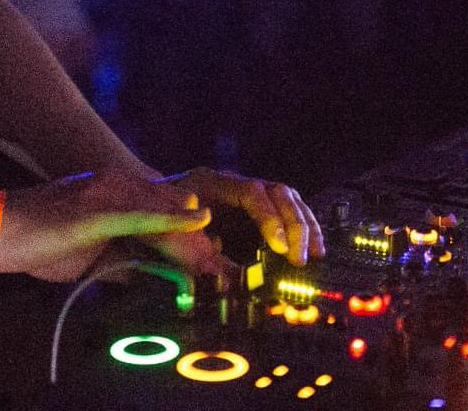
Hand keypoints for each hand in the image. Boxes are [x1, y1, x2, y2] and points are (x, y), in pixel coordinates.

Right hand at [0, 171, 210, 281]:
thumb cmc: (34, 238)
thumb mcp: (85, 250)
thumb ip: (118, 257)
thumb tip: (146, 278)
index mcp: (111, 190)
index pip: (161, 210)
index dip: (189, 234)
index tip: (217, 258)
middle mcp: (112, 183)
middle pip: (168, 206)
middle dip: (197, 237)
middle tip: (227, 262)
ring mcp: (104, 192)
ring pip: (161, 209)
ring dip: (191, 233)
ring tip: (221, 254)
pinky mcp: (94, 208)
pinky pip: (141, 213)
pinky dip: (172, 217)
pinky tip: (197, 219)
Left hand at [146, 167, 325, 278]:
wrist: (152, 202)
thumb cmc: (161, 221)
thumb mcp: (174, 239)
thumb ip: (202, 260)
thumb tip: (232, 286)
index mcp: (212, 182)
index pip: (251, 191)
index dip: (269, 217)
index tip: (279, 246)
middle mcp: (235, 180)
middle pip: (276, 190)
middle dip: (293, 224)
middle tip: (299, 258)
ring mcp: (247, 188)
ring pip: (287, 196)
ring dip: (305, 224)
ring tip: (315, 253)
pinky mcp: (255, 202)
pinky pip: (287, 206)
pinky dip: (302, 224)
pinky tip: (314, 247)